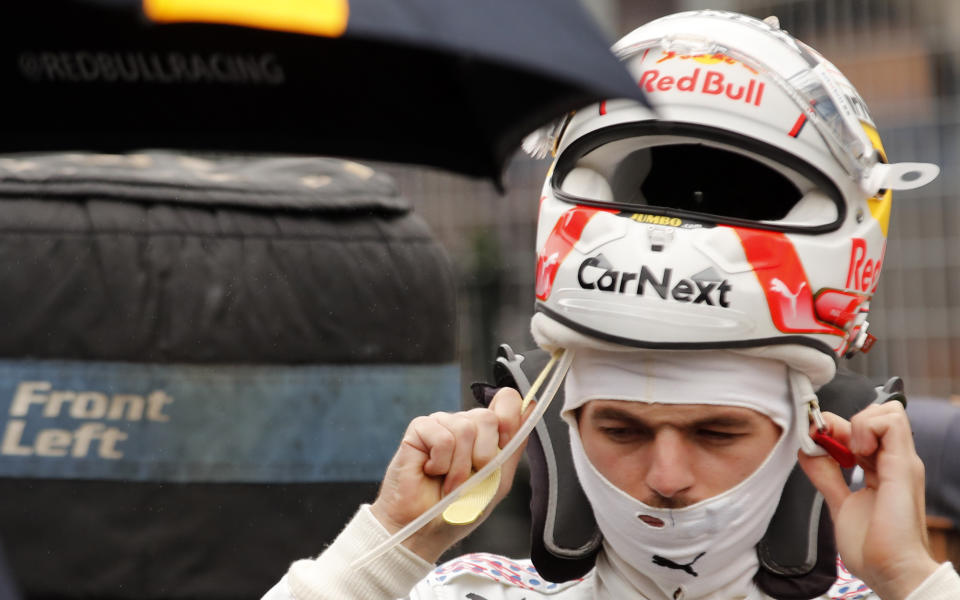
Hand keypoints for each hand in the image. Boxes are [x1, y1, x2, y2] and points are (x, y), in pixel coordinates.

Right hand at [370, 388, 530, 561]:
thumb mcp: (498, 479)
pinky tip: (431, 472)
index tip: (505, 442)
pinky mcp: (419, 429)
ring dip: (459, 468)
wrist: (426, 531)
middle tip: (470, 478)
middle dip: (484, 456)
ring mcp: (441, 424)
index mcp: (486, 433)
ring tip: (449, 484)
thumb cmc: (459, 510)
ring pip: (464, 429)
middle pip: (487, 417)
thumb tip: (531, 406)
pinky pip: (442, 438)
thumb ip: (513, 444)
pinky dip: (441, 463)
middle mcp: (464, 423)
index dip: (510, 417)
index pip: (507, 400)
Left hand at [798, 402, 939, 599]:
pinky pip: (892, 422)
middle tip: (830, 446)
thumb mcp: (840, 502)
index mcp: (881, 469)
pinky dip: (866, 427)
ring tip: (848, 451)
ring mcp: (901, 461)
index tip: (816, 444)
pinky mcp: (903, 466)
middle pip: (876, 413)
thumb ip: (826, 476)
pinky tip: (857, 452)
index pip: (862, 428)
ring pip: (888, 411)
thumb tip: (809, 450)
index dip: (834, 428)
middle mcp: (893, 461)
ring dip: (858, 422)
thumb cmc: (872, 547)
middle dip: (844, 420)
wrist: (891, 571)